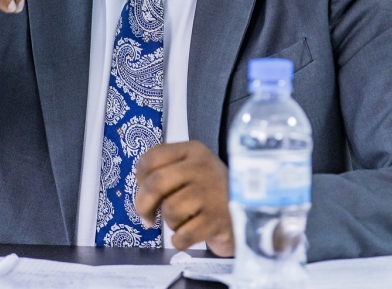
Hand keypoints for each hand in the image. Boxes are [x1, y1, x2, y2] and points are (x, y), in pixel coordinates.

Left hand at [135, 141, 234, 255]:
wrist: (250, 213)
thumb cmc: (213, 193)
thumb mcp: (193, 170)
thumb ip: (166, 173)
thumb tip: (140, 195)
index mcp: (193, 151)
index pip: (152, 157)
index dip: (140, 177)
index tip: (143, 190)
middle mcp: (203, 167)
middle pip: (156, 182)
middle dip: (143, 204)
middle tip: (147, 217)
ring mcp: (212, 193)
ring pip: (169, 210)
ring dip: (170, 222)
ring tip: (184, 221)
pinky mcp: (217, 220)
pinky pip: (182, 235)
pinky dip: (180, 240)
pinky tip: (189, 235)